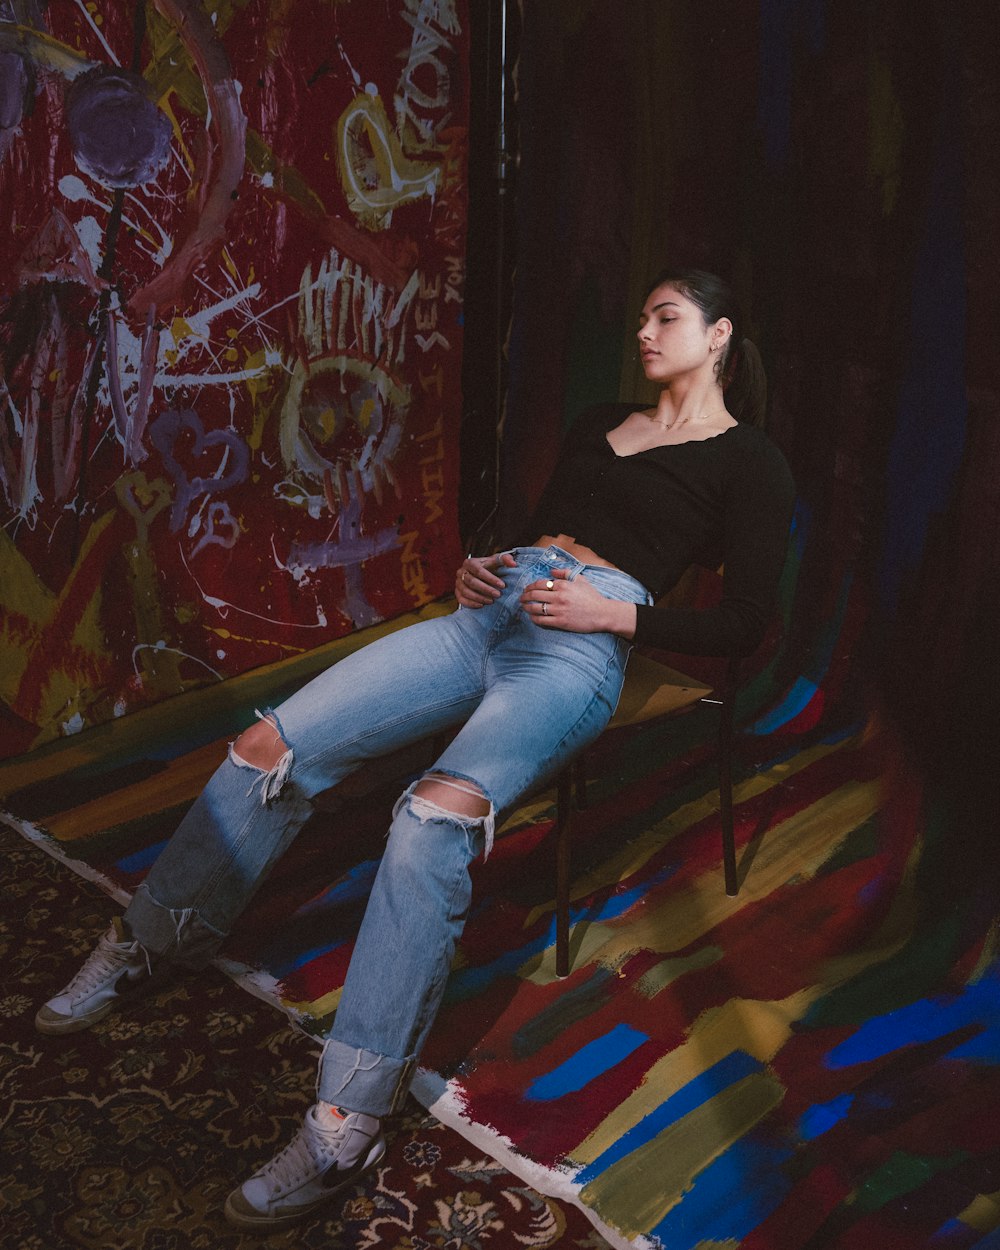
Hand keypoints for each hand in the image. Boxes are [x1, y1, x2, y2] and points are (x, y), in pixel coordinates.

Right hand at [455, 551, 516, 606]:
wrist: (481, 575)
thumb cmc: (490, 567)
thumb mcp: (497, 561)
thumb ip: (506, 559)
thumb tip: (513, 564)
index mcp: (470, 562)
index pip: (478, 570)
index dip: (490, 578)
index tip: (502, 585)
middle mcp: (461, 572)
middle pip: (472, 582)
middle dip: (486, 589)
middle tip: (498, 595)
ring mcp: (458, 583)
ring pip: (466, 591)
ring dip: (479, 597)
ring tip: (491, 601)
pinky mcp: (457, 592)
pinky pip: (461, 599)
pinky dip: (471, 603)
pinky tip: (481, 605)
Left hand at [520, 567, 634, 634]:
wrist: (602, 613)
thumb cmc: (592, 596)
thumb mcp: (580, 580)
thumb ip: (565, 573)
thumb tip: (551, 570)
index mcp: (563, 585)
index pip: (540, 583)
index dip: (530, 586)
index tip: (527, 589)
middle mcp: (559, 597)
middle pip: (535, 595)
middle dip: (525, 596)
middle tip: (521, 598)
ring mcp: (559, 610)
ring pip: (536, 607)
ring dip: (526, 607)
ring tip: (524, 607)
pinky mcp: (560, 622)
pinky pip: (541, 620)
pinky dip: (533, 618)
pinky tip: (531, 617)